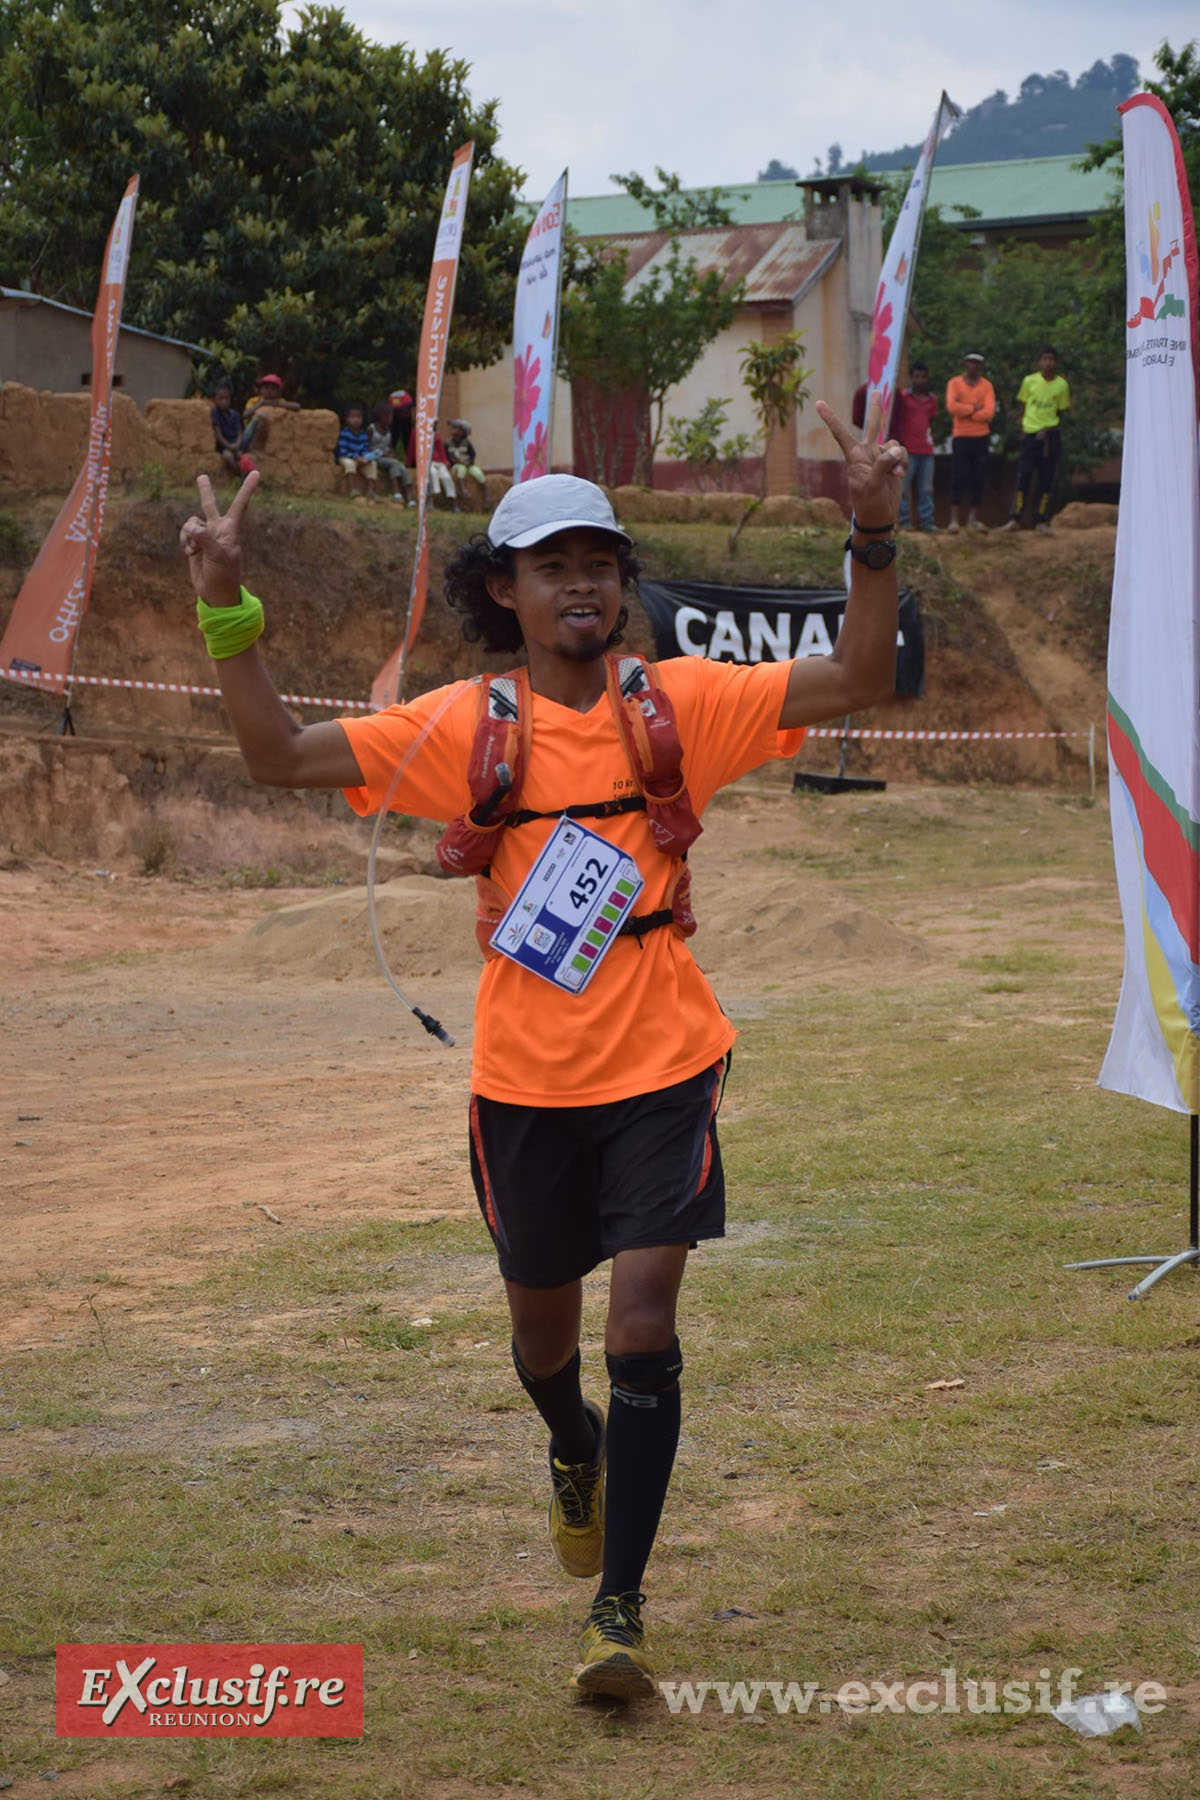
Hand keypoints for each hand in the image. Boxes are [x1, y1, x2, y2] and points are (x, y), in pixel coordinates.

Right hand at [180, 471, 258, 605]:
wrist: (215, 593)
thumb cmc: (223, 575)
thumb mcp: (217, 556)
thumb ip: (204, 538)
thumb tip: (191, 524)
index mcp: (230, 531)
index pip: (240, 505)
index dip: (247, 489)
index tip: (257, 473)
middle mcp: (218, 530)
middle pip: (210, 506)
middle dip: (205, 492)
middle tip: (202, 476)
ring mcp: (205, 536)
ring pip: (192, 521)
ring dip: (189, 533)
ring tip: (194, 550)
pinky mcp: (194, 544)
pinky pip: (185, 533)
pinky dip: (184, 540)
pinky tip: (189, 552)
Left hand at [816, 393, 906, 526]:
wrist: (880, 515)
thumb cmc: (869, 503)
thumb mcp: (872, 486)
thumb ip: (882, 466)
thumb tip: (893, 450)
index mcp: (854, 456)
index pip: (841, 433)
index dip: (830, 417)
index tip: (818, 403)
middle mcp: (867, 452)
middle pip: (872, 425)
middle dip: (876, 408)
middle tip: (876, 390)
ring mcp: (880, 456)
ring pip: (894, 444)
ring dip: (898, 457)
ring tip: (895, 474)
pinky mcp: (892, 462)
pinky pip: (901, 453)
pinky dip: (903, 462)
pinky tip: (900, 475)